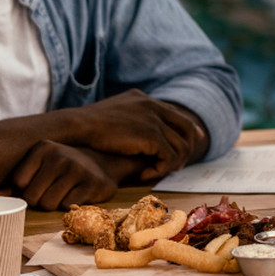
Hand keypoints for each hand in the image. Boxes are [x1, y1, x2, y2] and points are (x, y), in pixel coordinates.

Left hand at [10, 141, 118, 209]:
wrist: (102, 163)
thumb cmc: (60, 169)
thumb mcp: (38, 168)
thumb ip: (13, 183)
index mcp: (43, 148)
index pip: (18, 184)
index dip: (27, 189)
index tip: (39, 183)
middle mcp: (60, 155)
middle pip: (32, 197)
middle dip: (40, 200)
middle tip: (52, 191)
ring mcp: (78, 168)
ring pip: (49, 204)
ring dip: (54, 204)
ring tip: (64, 192)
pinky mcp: (93, 183)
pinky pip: (68, 206)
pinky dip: (70, 205)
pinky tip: (77, 194)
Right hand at [60, 90, 203, 180]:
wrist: (77, 126)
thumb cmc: (88, 127)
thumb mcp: (113, 115)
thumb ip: (130, 119)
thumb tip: (140, 133)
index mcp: (144, 100)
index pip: (176, 113)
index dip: (190, 128)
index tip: (197, 139)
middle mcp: (153, 106)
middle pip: (186, 128)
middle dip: (187, 148)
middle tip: (177, 166)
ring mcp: (153, 119)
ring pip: (179, 146)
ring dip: (170, 164)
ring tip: (154, 173)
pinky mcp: (151, 135)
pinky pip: (168, 156)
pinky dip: (160, 169)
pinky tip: (145, 175)